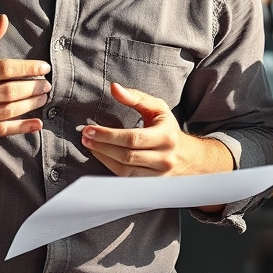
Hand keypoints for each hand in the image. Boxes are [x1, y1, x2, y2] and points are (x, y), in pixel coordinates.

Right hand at [0, 15, 51, 140]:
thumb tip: (4, 19)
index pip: (3, 69)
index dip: (27, 68)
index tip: (44, 68)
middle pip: (8, 91)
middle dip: (33, 88)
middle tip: (47, 84)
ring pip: (6, 111)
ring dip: (30, 105)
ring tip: (43, 98)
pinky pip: (0, 130)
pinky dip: (21, 128)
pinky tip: (37, 124)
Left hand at [79, 82, 231, 176]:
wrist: (187, 157)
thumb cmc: (167, 128)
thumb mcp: (157, 108)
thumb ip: (135, 97)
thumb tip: (114, 87)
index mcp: (166, 136)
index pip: (133, 138)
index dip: (109, 135)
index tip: (90, 129)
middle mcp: (165, 158)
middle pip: (127, 155)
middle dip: (102, 146)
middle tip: (85, 136)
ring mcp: (158, 175)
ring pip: (125, 169)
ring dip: (103, 157)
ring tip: (90, 145)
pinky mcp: (150, 184)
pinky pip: (126, 178)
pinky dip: (110, 167)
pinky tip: (101, 156)